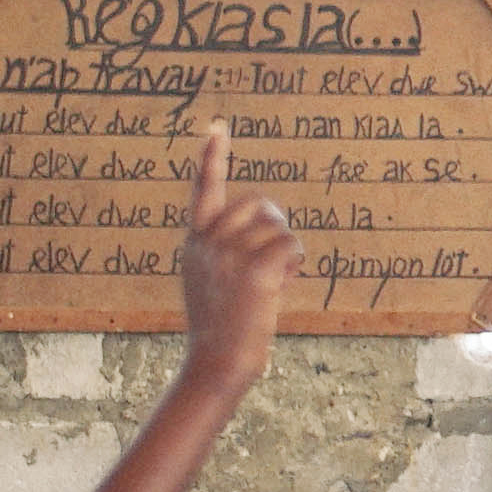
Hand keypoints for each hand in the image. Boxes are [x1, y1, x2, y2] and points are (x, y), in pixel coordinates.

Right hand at [178, 121, 299, 385]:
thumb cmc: (222, 330)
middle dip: (275, 221)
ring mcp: (228, 256)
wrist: (217, 363)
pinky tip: (286, 282)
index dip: (211, 158)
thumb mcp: (212, 283)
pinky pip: (290, 245)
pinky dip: (296, 261)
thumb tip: (266, 233)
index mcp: (195, 243)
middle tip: (279, 253)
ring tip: (277, 278)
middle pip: (256, 203)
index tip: (218, 128)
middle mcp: (207, 243)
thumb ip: (226, 253)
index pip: (203, 190)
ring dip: (286, 248)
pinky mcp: (254, 271)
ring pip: (276, 226)